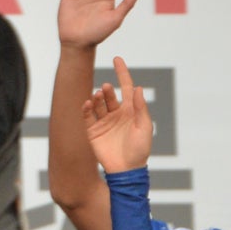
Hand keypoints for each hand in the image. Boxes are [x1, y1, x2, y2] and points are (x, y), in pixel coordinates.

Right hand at [82, 56, 152, 174]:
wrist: (126, 170)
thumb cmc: (139, 150)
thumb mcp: (144, 128)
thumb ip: (141, 109)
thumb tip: (138, 88)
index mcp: (131, 111)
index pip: (126, 87)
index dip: (122, 73)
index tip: (117, 58)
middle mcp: (116, 114)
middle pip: (110, 95)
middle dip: (108, 90)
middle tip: (106, 88)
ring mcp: (104, 122)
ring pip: (98, 104)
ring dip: (97, 98)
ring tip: (98, 96)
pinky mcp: (93, 131)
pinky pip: (88, 116)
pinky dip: (86, 109)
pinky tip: (87, 103)